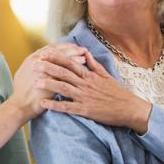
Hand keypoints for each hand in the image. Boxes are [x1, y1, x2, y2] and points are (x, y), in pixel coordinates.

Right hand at [8, 43, 86, 121]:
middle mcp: (38, 61)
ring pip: (63, 60)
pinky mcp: (51, 80)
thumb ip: (34, 65)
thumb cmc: (21, 92)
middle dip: (72, 49)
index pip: (51, 48)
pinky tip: (83, 67)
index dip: (63, 46)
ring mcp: (44, 70)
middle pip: (59, 52)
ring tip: (84, 56)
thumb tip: (41, 61)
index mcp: (32, 58)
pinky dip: (75, 67)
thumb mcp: (24, 73)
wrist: (20, 105)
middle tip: (81, 49)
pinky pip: (66, 71)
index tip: (72, 46)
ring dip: (75, 57)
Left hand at [35, 51, 151, 133]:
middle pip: (64, 74)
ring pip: (63, 88)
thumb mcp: (107, 75)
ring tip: (35, 82)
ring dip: (48, 85)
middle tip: (34, 64)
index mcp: (90, 75)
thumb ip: (94, 64)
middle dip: (48, 68)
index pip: (71, 63)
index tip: (45, 53)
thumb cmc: (118, 92)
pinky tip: (44, 104)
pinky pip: (67, 107)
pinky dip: (55, 105)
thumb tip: (85, 53)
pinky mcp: (85, 110)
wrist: (129, 108)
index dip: (57, 58)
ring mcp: (85, 97)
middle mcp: (86, 84)